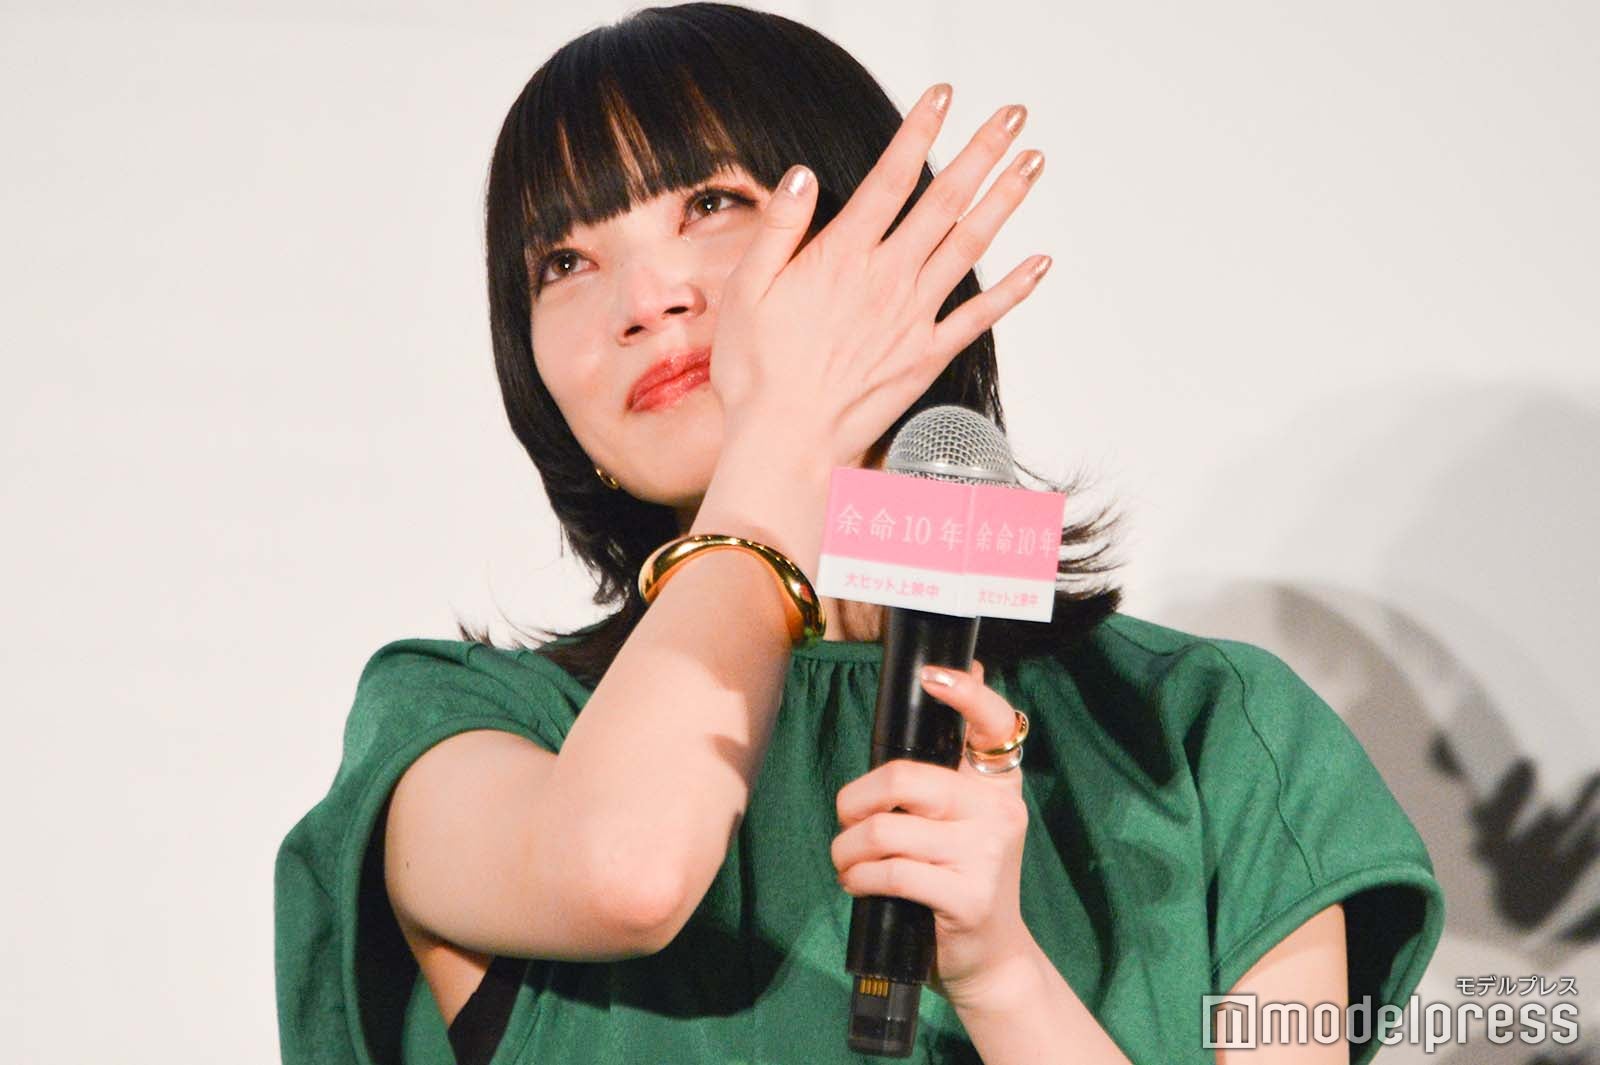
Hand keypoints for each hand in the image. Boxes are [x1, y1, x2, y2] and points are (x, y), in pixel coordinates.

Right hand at [712, 83, 1050, 469]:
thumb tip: (805, 175)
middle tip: (1015, 116)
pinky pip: (981, 316)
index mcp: (842, 256)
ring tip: (1033, 164)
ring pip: (970, 245)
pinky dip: (1014, 288)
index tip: (943, 95)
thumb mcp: (747, 290)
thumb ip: (781, 228)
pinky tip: (1039, 263)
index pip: (891, 178)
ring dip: (1006, 200)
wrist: (786, 443)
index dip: (919, 131)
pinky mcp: (927, 355)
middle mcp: (888, 278)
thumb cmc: (757, 373)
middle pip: (945, 201)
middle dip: (983, 151)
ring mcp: (913, 317)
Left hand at [830, 660, 1038, 1008]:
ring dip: (847, 849)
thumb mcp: (963, 820)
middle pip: (904, 778)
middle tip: (848, 821)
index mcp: (998, 784)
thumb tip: (943, 679)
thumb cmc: (960, 878)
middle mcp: (999, 812)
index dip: (966, 693)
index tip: (932, 676)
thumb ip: (945, 768)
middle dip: (855, 800)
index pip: (995, 723)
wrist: (990, 958)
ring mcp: (985, 855)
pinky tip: (858, 884)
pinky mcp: (967, 897)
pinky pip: (889, 873)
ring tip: (848, 861)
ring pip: (885, 830)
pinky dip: (858, 878)